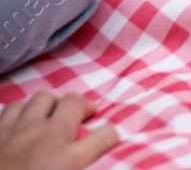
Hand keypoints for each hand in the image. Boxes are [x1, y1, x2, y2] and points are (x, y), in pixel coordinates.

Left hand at [0, 92, 118, 169]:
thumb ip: (80, 157)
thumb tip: (92, 148)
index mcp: (68, 157)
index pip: (106, 134)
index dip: (110, 134)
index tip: (105, 138)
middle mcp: (49, 134)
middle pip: (74, 101)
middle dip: (81, 107)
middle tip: (78, 120)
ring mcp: (20, 129)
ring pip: (42, 98)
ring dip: (49, 106)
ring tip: (47, 118)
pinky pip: (13, 107)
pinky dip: (20, 113)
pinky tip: (20, 124)